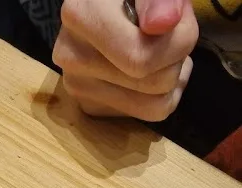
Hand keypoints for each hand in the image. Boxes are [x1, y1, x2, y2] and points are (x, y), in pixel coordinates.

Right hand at [53, 0, 198, 121]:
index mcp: (80, 16)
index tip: (178, 14)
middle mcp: (71, 57)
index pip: (142, 58)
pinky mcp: (90, 106)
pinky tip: (150, 67)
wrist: (109, 1)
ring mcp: (77, 86)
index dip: (180, 37)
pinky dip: (160, 93)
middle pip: (154, 83)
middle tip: (170, 31)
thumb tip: (162, 24)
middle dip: (177, 56)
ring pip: (155, 105)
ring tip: (160, 47)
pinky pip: (146, 113)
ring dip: (172, 75)